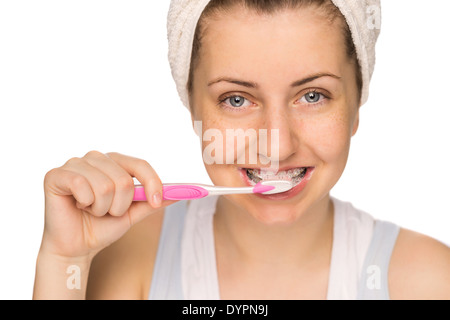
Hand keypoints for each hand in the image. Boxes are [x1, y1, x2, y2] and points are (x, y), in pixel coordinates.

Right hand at [40, 151, 174, 259]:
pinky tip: (77, 205)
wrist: (76, 246)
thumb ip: (153, 201)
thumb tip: (180, 193)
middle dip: (120, 206)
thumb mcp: (133, 213)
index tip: (157, 202)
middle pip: (124, 179)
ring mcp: (75, 164)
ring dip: (102, 208)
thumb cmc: (102, 226)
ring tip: (91, 210)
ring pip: (105, 186)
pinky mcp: (57, 174)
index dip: (152, 183)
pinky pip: (82, 185)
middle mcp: (96, 158)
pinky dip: (84, 203)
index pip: (140, 164)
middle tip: (107, 212)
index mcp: (115, 162)